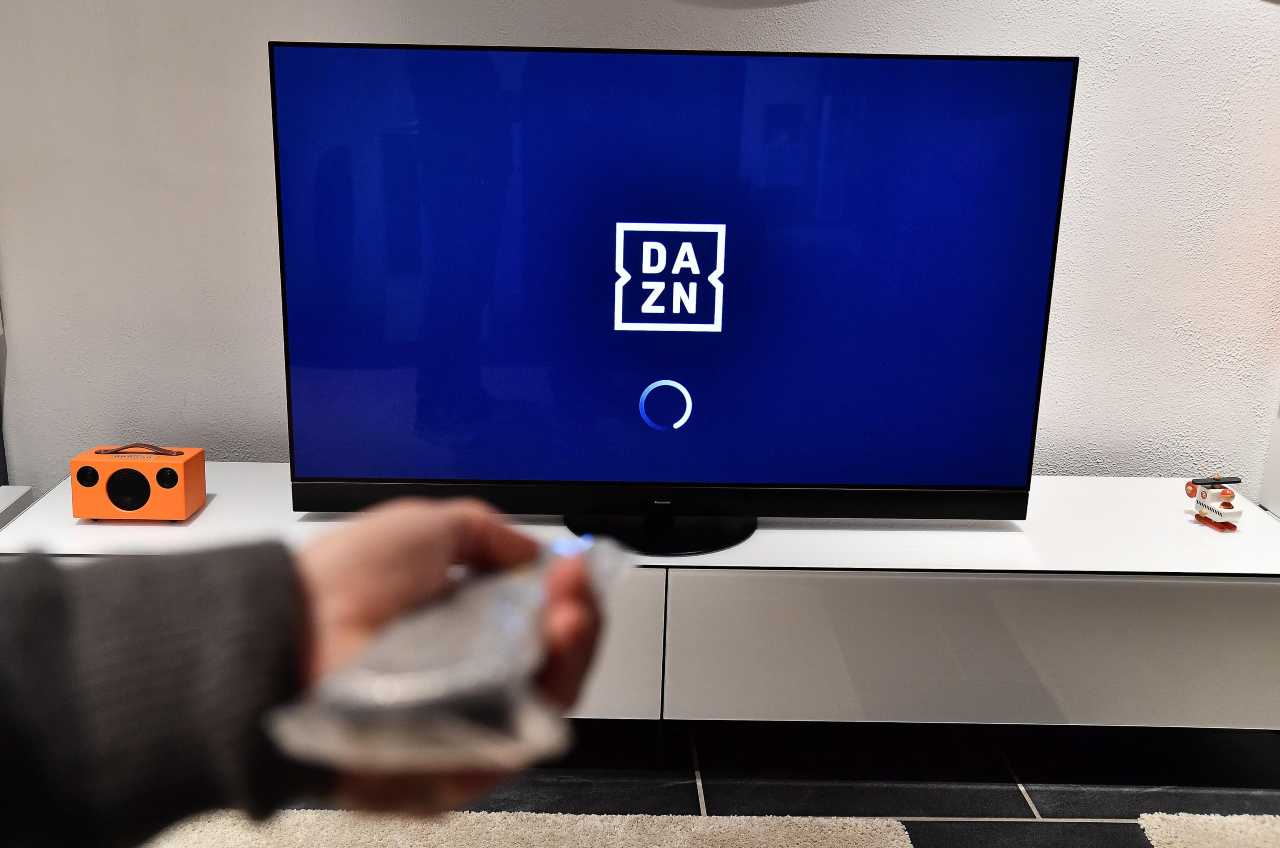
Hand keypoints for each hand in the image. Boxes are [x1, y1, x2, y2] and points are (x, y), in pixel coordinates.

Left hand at [294, 498, 601, 813]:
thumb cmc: (335, 589)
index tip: (571, 565)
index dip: (560, 593)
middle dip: (576, 617)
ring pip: (548, 699)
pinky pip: (525, 739)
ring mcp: (461, 721)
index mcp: (453, 627)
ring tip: (571, 611)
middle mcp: (462, 676)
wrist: (288, 640)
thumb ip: (484, 532)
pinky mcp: (459, 763)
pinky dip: (550, 693)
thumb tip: (535, 551)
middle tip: (577, 587)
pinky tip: (553, 647)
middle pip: (551, 660)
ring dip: (572, 650)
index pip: (533, 622)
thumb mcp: (420, 528)